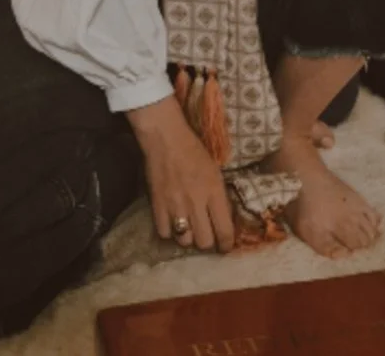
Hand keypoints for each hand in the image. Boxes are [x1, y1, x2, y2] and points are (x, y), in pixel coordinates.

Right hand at [126, 96, 235, 252]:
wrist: (166, 138)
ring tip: (188, 227)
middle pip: (205, 242)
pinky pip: (165, 233)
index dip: (226, 244)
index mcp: (214, 192)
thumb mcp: (215, 171)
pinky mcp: (157, 206)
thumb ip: (218, 196)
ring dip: (188, 237)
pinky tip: (172, 221)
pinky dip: (169, 231)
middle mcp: (196, 203)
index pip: (224, 230)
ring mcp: (176, 206)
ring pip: (185, 241)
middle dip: (207, 241)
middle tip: (205, 233)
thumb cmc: (194, 150)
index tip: (225, 247)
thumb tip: (223, 219)